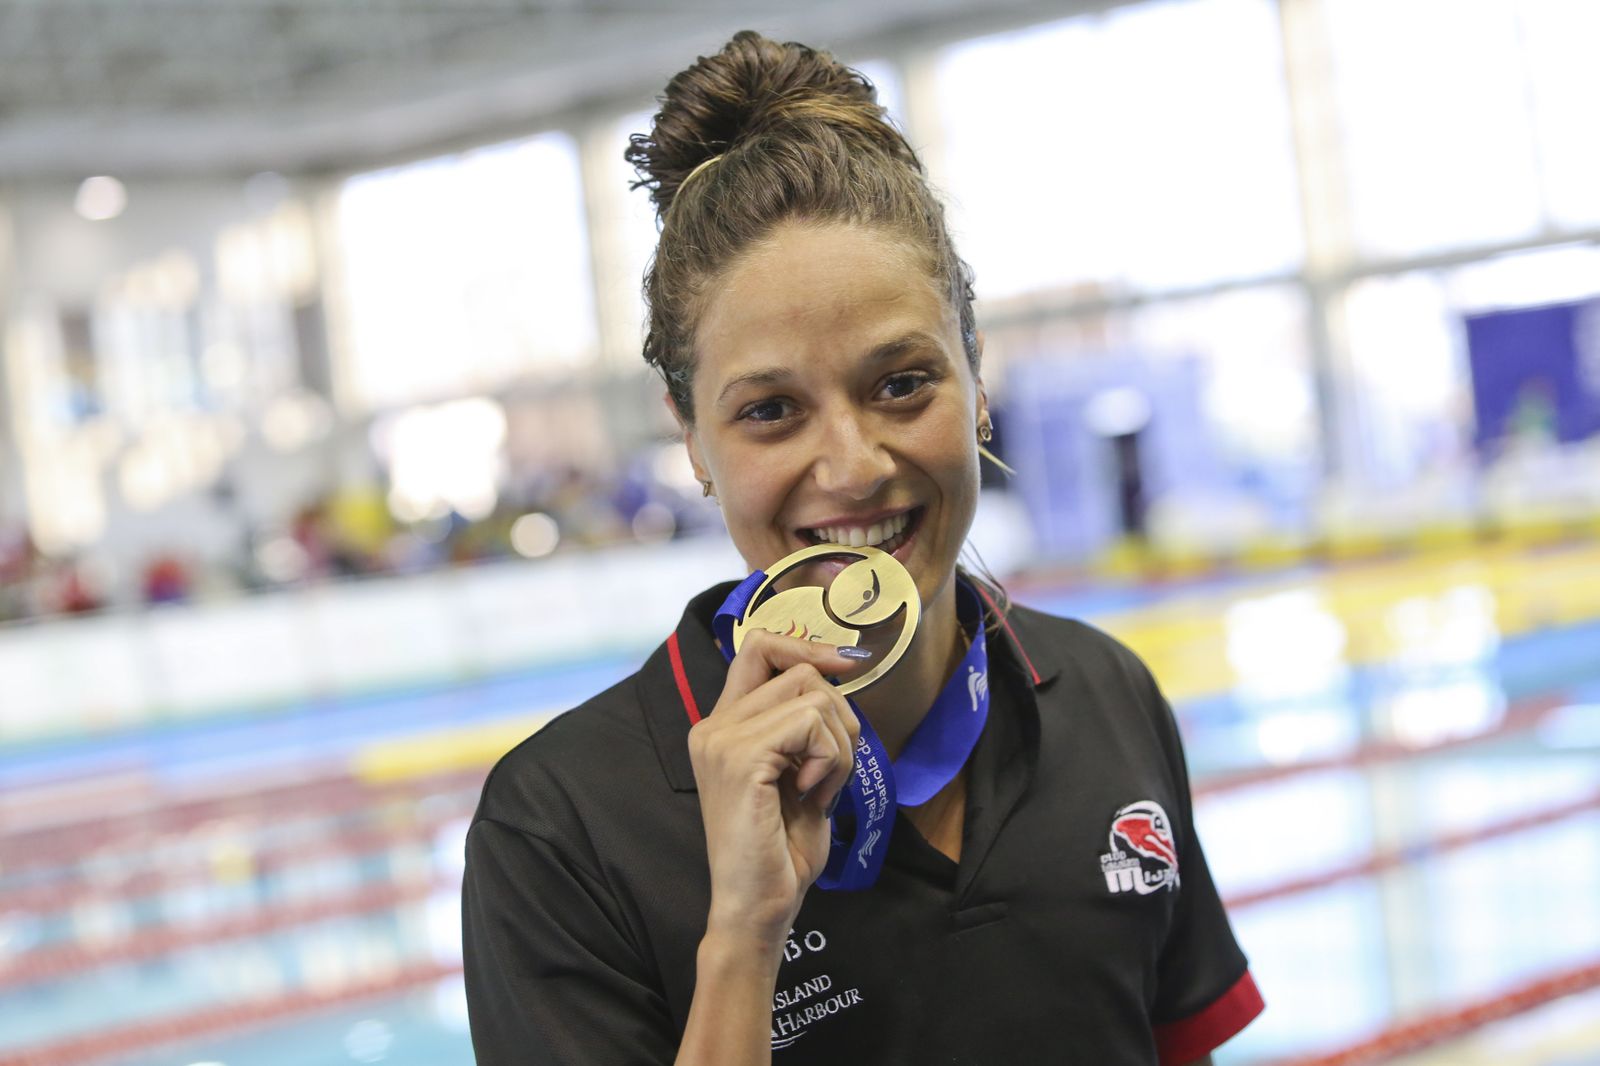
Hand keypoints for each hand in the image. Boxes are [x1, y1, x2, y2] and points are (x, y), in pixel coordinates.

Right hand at [688, 630, 864, 952]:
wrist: (757, 907)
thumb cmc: (780, 851)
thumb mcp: (799, 774)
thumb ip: (805, 727)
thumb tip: (839, 676)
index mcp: (722, 725)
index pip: (758, 647)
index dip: (806, 645)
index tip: (847, 664)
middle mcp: (713, 725)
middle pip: (801, 673)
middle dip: (839, 720)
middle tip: (829, 774)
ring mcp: (722, 740)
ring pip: (813, 697)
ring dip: (838, 746)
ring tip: (818, 790)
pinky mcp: (740, 758)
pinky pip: (812, 724)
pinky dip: (831, 760)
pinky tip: (813, 796)